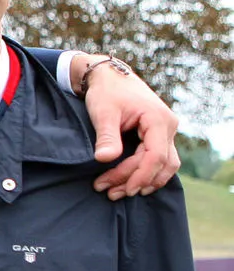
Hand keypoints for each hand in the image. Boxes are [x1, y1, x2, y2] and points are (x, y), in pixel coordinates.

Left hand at [73, 57, 180, 198]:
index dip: (140, 175)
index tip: (122, 189)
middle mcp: (167, 126)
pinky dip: (148, 173)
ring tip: (117, 192)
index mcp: (157, 120)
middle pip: (160, 163)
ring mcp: (165, 131)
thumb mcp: (103, 113)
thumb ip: (106, 136)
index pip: (156, 156)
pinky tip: (130, 183)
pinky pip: (161, 159)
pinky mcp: (158, 134)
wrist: (110, 77)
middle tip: (110, 193)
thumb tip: (105, 159)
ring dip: (144, 180)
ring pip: (165, 164)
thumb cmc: (106, 92)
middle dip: (136, 181)